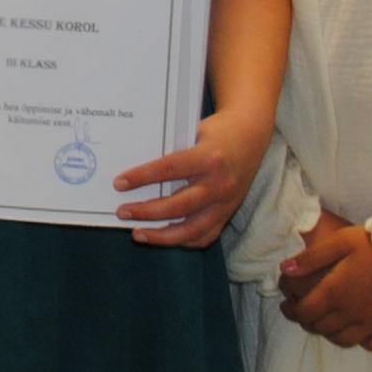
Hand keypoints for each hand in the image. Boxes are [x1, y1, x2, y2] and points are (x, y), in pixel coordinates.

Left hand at [115, 109, 270, 246]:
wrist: (251, 136)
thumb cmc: (216, 132)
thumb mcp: (194, 132)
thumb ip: (172, 150)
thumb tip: (136, 169)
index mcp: (210, 158)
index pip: (170, 169)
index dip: (142, 177)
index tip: (119, 183)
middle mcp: (219, 184)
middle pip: (178, 206)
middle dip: (146, 212)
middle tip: (122, 211)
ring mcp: (226, 203)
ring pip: (191, 230)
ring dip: (161, 236)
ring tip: (137, 233)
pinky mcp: (228, 214)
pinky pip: (204, 236)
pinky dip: (182, 240)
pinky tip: (163, 237)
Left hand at [278, 220, 371, 350]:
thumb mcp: (341, 241)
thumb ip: (311, 258)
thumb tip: (284, 269)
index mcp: (335, 292)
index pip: (305, 312)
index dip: (292, 311)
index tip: (288, 305)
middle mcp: (352, 313)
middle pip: (321, 327)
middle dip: (308, 321)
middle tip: (305, 312)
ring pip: (344, 340)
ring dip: (331, 333)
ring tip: (328, 322)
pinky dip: (362, 341)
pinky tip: (359, 331)